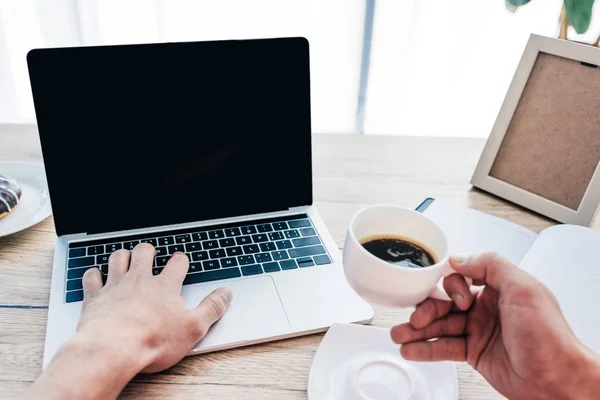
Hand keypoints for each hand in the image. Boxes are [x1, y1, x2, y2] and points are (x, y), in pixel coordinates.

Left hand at [25, 244, 231, 399]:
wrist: (112, 350)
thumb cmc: (152, 341)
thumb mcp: (193, 328)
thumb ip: (212, 308)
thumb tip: (226, 294)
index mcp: (165, 286)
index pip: (177, 263)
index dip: (180, 260)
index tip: (180, 262)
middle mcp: (139, 280)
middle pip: (144, 252)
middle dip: (148, 250)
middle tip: (150, 254)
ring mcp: (115, 285)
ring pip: (118, 257)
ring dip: (122, 255)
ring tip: (125, 258)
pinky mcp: (95, 297)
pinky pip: (91, 276)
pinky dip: (94, 274)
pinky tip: (96, 276)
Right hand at [390, 252, 599, 399]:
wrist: (557, 381)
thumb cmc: (550, 337)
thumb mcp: (525, 288)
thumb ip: (491, 265)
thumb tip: (460, 258)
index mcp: (499, 288)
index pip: (459, 277)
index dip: (448, 287)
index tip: (450, 297)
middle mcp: (486, 307)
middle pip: (444, 302)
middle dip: (425, 309)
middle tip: (414, 319)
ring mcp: (478, 331)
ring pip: (440, 326)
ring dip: (417, 330)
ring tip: (399, 335)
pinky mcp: (473, 354)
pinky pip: (443, 347)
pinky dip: (425, 349)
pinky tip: (411, 349)